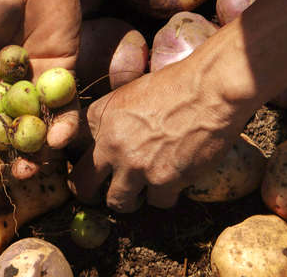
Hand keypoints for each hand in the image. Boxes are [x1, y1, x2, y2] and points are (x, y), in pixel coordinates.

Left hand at [68, 59, 253, 211]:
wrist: (211, 89)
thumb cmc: (175, 84)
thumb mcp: (128, 93)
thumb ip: (109, 119)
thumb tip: (100, 139)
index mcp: (100, 119)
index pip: (75, 153)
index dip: (85, 168)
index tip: (94, 173)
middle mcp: (112, 145)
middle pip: (86, 187)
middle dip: (93, 194)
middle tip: (107, 193)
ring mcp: (136, 166)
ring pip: (119, 203)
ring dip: (131, 198)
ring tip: (144, 187)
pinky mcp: (165, 181)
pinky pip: (157, 202)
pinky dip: (166, 194)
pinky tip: (174, 179)